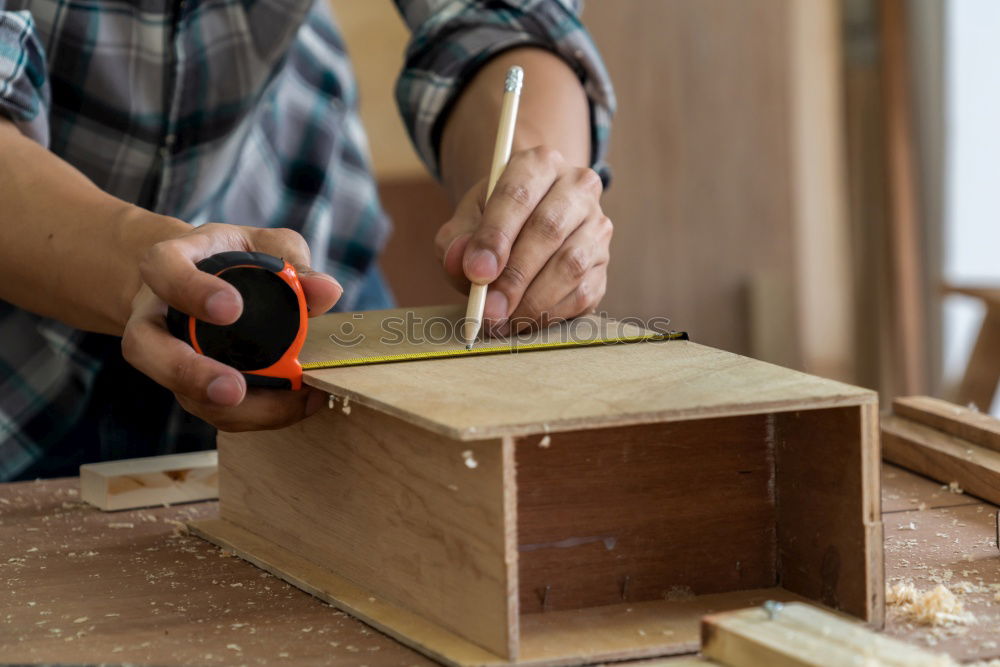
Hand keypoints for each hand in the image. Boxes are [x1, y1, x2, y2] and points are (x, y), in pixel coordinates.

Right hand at [121, 223, 341, 430]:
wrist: (198, 278)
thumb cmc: (234, 258)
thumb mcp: (264, 245)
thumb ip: (293, 261)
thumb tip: (326, 292)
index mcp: (170, 263)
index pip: (162, 269)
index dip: (189, 290)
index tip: (231, 309)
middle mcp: (156, 313)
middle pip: (145, 347)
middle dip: (189, 373)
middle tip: (233, 388)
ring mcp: (165, 355)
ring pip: (177, 390)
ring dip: (228, 409)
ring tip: (283, 406)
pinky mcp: (187, 385)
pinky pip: (210, 408)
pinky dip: (253, 414)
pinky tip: (294, 406)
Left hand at [435, 146, 611, 335]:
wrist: (526, 227)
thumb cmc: (493, 224)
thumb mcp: (465, 223)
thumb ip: (455, 241)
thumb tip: (462, 264)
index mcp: (539, 164)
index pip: (517, 195)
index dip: (495, 236)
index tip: (476, 273)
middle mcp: (577, 187)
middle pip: (547, 230)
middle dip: (514, 276)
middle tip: (488, 309)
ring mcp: (596, 225)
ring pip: (570, 264)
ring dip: (532, 300)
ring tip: (501, 321)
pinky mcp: (602, 263)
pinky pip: (582, 292)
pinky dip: (550, 313)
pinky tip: (523, 321)